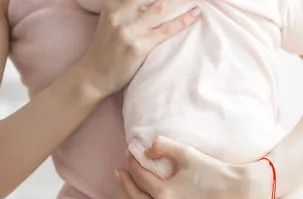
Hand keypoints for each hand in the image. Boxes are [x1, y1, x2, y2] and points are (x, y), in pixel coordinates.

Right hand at [78, 0, 201, 96]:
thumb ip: (126, 7)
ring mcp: (129, 30)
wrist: (95, 75)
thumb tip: (150, 4)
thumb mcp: (110, 20)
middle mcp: (119, 13)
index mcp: (112, 4)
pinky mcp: (139, 47)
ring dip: (181, 0)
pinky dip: (183, 21)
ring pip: (161, 7)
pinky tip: (195, 14)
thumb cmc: (107, 48)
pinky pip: (166, 30)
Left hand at [104, 136, 271, 198]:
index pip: (140, 174)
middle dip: (126, 182)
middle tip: (119, 172)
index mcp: (164, 191)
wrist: (240, 190)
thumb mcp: (187, 153)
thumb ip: (163, 146)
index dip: (134, 162)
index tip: (133, 154)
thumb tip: (147, 150)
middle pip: (136, 196)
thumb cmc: (215, 170)